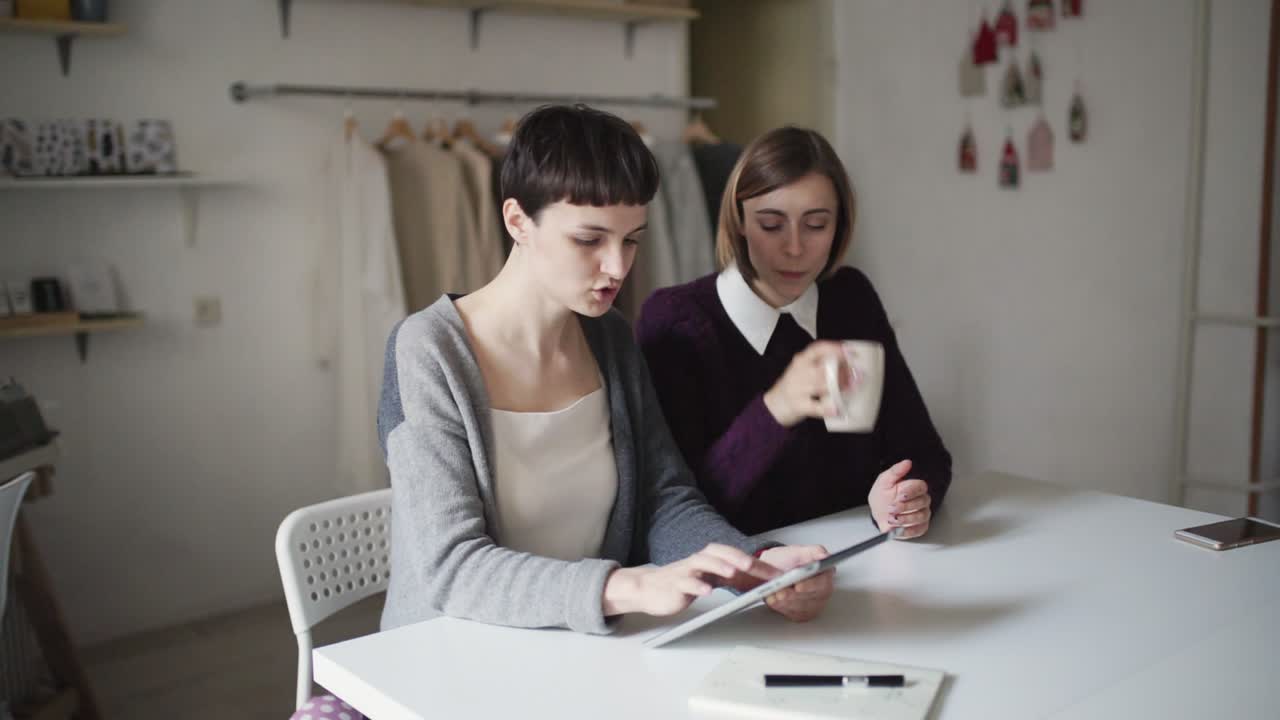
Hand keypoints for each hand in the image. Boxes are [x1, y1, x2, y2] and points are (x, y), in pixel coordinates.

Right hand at [601, 543, 779, 616]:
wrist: (649, 589)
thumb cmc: (681, 584)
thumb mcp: (708, 579)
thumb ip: (729, 577)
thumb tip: (757, 580)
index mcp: (709, 559)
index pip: (734, 556)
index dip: (754, 563)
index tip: (772, 573)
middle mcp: (699, 561)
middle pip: (719, 553)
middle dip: (737, 557)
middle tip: (754, 565)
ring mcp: (686, 572)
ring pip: (703, 563)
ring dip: (719, 566)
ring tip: (732, 572)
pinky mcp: (675, 585)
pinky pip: (686, 583)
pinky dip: (697, 585)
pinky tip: (706, 591)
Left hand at [756, 545, 834, 621]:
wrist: (771, 571)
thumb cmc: (786, 561)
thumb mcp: (796, 551)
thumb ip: (812, 552)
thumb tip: (825, 556)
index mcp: (825, 573)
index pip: (823, 582)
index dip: (810, 585)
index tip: (798, 586)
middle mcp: (823, 590)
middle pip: (812, 597)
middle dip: (794, 595)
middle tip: (781, 591)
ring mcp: (814, 603)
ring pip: (801, 607)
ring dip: (786, 601)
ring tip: (773, 595)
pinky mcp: (803, 614)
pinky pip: (793, 614)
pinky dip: (781, 607)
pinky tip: (773, 600)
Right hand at [763, 341, 854, 426]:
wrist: (775, 405)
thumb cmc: (795, 386)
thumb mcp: (804, 370)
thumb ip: (822, 365)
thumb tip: (850, 366)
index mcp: (801, 360)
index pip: (818, 349)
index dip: (835, 349)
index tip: (850, 352)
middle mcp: (798, 372)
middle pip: (822, 368)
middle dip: (842, 371)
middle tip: (857, 374)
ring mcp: (797, 389)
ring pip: (820, 385)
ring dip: (839, 386)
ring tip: (852, 387)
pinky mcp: (798, 405)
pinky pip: (815, 407)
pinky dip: (827, 408)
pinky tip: (837, 409)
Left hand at [868, 459, 932, 538]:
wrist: (877, 512)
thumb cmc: (883, 495)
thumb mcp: (884, 481)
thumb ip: (895, 471)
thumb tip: (907, 462)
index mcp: (914, 487)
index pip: (921, 486)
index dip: (911, 491)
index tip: (899, 494)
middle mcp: (921, 500)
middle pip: (923, 502)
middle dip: (906, 506)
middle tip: (891, 508)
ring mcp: (922, 514)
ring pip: (922, 516)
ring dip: (906, 518)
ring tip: (892, 518)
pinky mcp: (919, 527)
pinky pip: (919, 530)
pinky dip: (908, 531)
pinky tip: (898, 528)